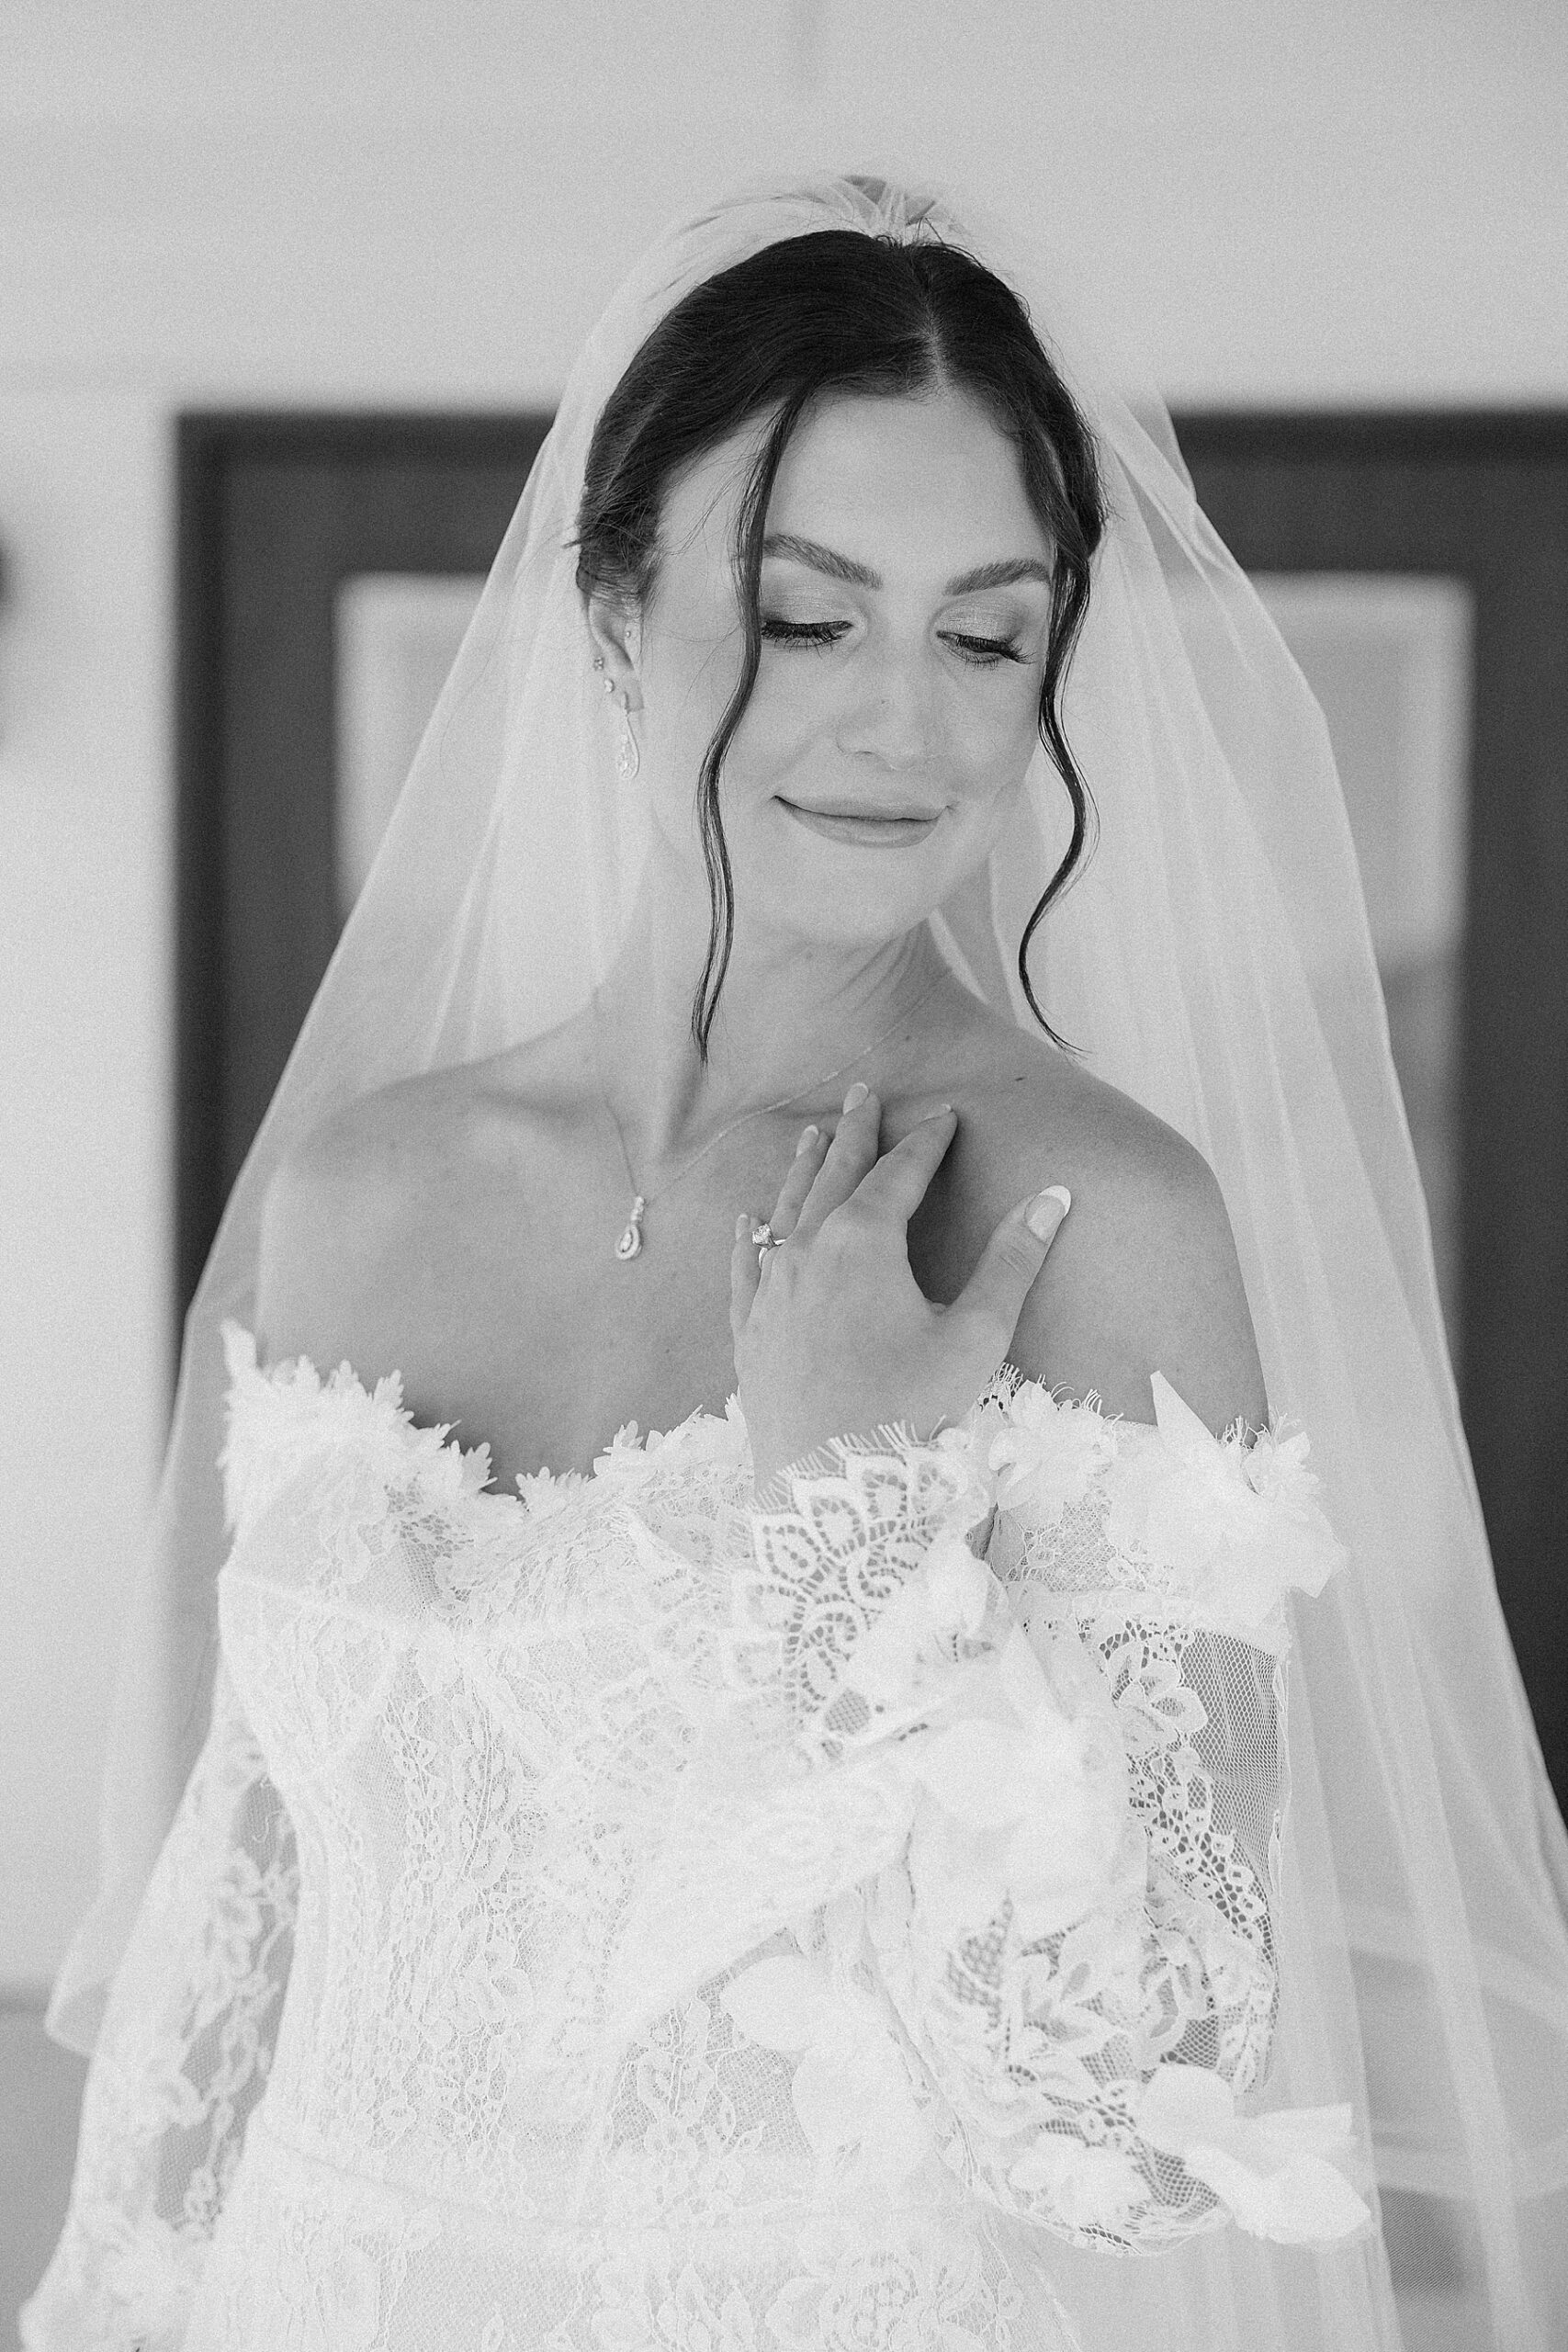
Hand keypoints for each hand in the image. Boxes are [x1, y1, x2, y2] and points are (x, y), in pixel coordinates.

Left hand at [730, 1084, 1070, 1495]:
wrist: (834, 1488)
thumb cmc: (912, 1412)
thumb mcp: (977, 1336)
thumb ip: (1012, 1262)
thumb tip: (1053, 1198)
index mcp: (864, 1242)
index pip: (900, 1175)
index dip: (925, 1143)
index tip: (944, 1115)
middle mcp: (808, 1252)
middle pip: (834, 1177)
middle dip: (853, 1134)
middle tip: (862, 1094)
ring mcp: (771, 1292)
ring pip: (786, 1213)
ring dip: (803, 1172)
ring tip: (811, 1137)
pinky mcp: (750, 1333)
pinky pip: (746, 1268)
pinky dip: (751, 1237)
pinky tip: (749, 1222)